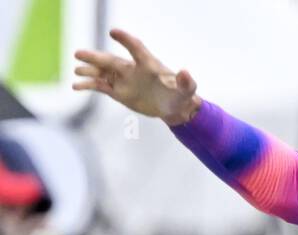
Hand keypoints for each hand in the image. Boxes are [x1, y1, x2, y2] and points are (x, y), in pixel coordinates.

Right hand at [73, 29, 200, 125]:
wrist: (173, 106)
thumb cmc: (180, 94)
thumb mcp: (187, 90)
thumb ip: (186, 82)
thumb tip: (185, 73)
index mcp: (148, 64)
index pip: (136, 48)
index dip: (125, 40)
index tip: (113, 32)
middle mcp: (132, 69)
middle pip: (112, 60)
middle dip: (96, 57)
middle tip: (79, 53)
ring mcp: (124, 80)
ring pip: (103, 72)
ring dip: (89, 70)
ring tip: (76, 70)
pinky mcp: (119, 92)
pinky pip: (101, 86)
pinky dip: (89, 85)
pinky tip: (76, 86)